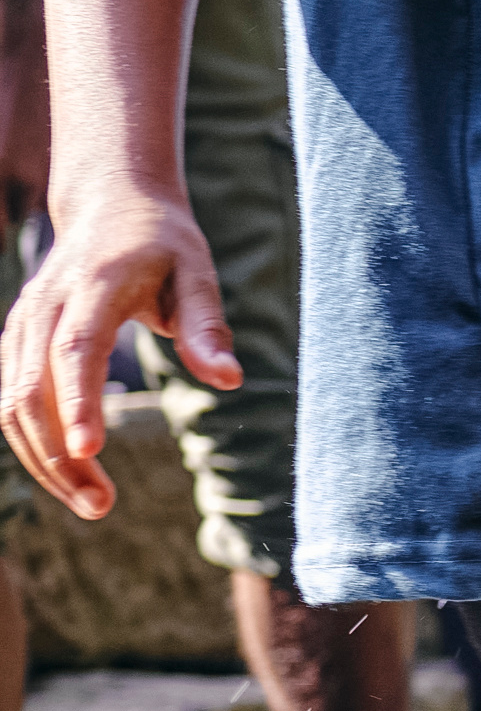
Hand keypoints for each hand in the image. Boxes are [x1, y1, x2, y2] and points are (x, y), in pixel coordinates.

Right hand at [2, 196, 234, 517]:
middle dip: (59, 454)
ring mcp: (22, 324)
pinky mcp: (16, 341)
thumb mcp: (199, 271)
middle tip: (101, 507)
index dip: (78, 401)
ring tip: (93, 504)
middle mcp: (46, 306)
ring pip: (11, 401)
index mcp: (94, 287)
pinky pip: (10, 399)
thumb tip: (229, 380)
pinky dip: (33, 442)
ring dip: (43, 459)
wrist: (109, 204)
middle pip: (32, 389)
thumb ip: (208, 326)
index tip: (89, 452)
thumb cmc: (164, 242)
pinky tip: (69, 476)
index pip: (75, 350)